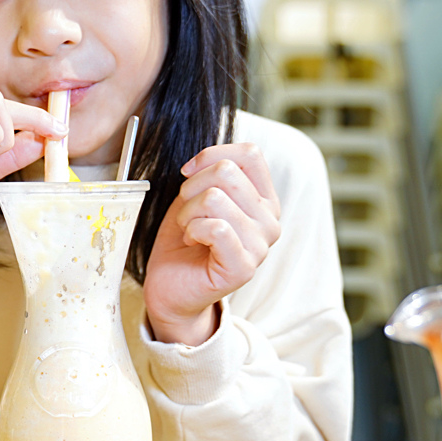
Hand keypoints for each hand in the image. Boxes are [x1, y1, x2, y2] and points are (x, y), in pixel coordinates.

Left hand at [143, 142, 280, 345]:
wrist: (171, 286)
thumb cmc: (186, 240)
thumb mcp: (198, 195)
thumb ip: (213, 173)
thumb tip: (208, 159)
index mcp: (264, 200)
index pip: (250, 154)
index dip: (211, 155)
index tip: (189, 173)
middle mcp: (270, 221)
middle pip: (227, 171)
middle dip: (192, 187)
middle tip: (187, 213)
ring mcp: (261, 246)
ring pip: (216, 197)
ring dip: (188, 212)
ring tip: (190, 230)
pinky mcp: (244, 267)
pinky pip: (216, 228)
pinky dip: (193, 230)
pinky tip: (193, 242)